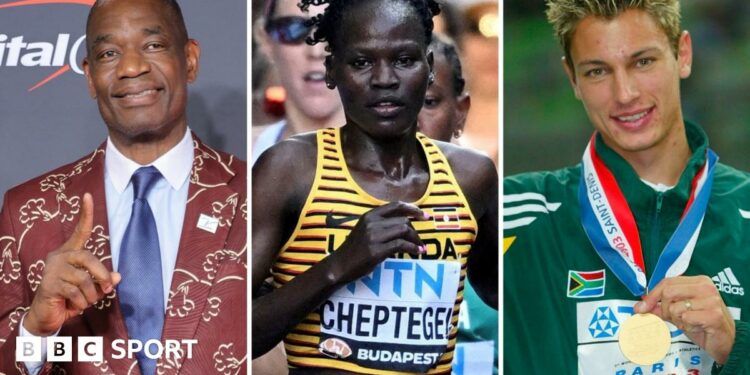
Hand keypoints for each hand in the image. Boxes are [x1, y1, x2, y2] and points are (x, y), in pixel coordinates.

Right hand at [24, 193, 120, 335]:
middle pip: (88, 258)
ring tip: (88, 301)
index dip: (85, 214)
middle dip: (102, 274)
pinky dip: (82, 302)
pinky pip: (76, 292)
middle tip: (108, 288)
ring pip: (84, 279)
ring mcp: (52, 270)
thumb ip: (103, 280)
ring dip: (92, 294)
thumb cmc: (70, 298)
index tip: (88, 195)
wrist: (47, 316)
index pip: (80, 230)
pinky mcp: (49, 285)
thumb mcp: (91, 288)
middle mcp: (59, 257)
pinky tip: (76, 306)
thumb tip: (118, 276)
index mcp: (70, 253)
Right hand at [331, 201, 428, 283]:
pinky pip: (401, 244)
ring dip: (416, 239)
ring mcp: (373, 236)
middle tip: (420, 240)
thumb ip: (381, 224)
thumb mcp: (365, 230)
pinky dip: (412, 248)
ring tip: (421, 247)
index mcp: (370, 215)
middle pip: (403, 220)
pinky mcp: (376, 250)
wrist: (340, 265)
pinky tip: (416, 252)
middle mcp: (372, 222)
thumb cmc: (354, 249)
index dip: (413, 209)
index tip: (424, 215)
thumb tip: (405, 223)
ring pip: (404, 230)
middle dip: (415, 231)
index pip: (396, 206)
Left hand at [635, 276, 734, 363]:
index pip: (667, 282)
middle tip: (673, 319)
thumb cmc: (702, 324)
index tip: (641, 308)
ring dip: (678, 320)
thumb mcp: (679, 313)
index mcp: (698, 281)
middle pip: (668, 292)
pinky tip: (697, 328)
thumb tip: (640, 306)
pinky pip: (686, 318)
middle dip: (664, 309)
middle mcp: (706, 287)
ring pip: (675, 307)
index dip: (651, 295)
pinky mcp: (713, 315)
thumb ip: (661, 307)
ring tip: (690, 323)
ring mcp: (711, 300)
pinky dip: (687, 327)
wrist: (725, 341)